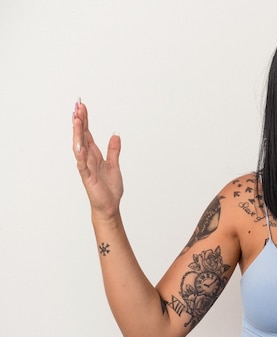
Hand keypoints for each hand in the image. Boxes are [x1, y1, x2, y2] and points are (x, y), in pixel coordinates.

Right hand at [72, 100, 123, 220]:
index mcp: (94, 154)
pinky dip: (81, 154)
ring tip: (77, 119)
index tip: (82, 106)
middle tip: (77, 105)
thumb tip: (115, 135)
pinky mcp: (88, 177)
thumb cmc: (109, 188)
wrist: (109, 206)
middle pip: (82, 136)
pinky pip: (83, 164)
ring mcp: (86, 167)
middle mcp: (88, 158)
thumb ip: (113, 150)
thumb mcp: (114, 165)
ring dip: (78, 133)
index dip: (85, 120)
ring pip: (79, 146)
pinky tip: (80, 144)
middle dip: (79, 121)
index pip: (88, 133)